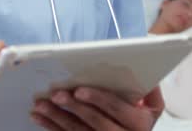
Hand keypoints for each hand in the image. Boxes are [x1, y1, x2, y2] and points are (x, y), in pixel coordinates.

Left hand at [31, 86, 164, 130]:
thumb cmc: (140, 118)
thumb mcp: (152, 106)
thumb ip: (147, 87)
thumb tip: (141, 66)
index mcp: (139, 123)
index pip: (116, 109)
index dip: (98, 99)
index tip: (79, 91)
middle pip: (95, 122)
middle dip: (73, 108)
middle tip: (55, 95)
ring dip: (56, 118)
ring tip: (40, 105)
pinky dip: (51, 127)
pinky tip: (39, 118)